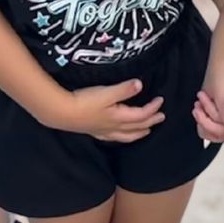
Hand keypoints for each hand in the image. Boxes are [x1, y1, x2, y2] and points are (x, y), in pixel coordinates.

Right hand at [43, 78, 162, 141]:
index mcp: (120, 117)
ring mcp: (104, 131)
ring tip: (146, 131)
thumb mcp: (106, 93)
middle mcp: (114, 127)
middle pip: (137, 126)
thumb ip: (124, 89)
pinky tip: (120, 135)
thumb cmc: (84, 101)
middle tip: (162, 117)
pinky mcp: (95, 131)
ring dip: (139, 133)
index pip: (142, 114)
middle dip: (151, 122)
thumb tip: (141, 85)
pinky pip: (114, 137)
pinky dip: (123, 137)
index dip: (153, 108)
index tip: (161, 100)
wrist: (61, 113)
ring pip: (127, 135)